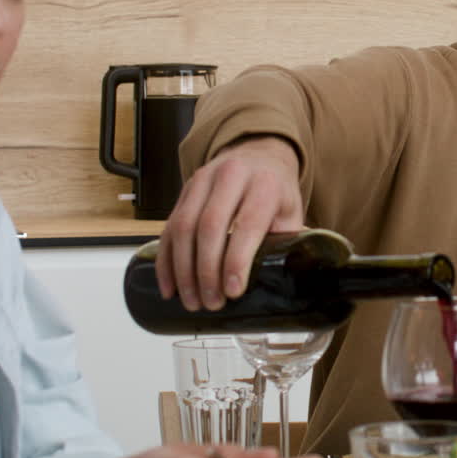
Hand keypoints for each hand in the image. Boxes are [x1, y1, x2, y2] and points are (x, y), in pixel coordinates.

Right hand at [158, 136, 302, 310]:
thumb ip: (288, 243)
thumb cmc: (276, 191)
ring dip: (183, 270)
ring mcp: (203, 181)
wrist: (258, 155)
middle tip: (211, 302)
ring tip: (192, 301)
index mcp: (264, 184)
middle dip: (207, 271)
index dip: (237, 261)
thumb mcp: (290, 212)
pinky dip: (166, 259)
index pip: (247, 224)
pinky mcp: (184, 190)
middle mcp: (231, 177)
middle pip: (210, 226)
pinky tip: (169, 285)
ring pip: (184, 227)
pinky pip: (169, 226)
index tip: (233, 291)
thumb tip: (284, 284)